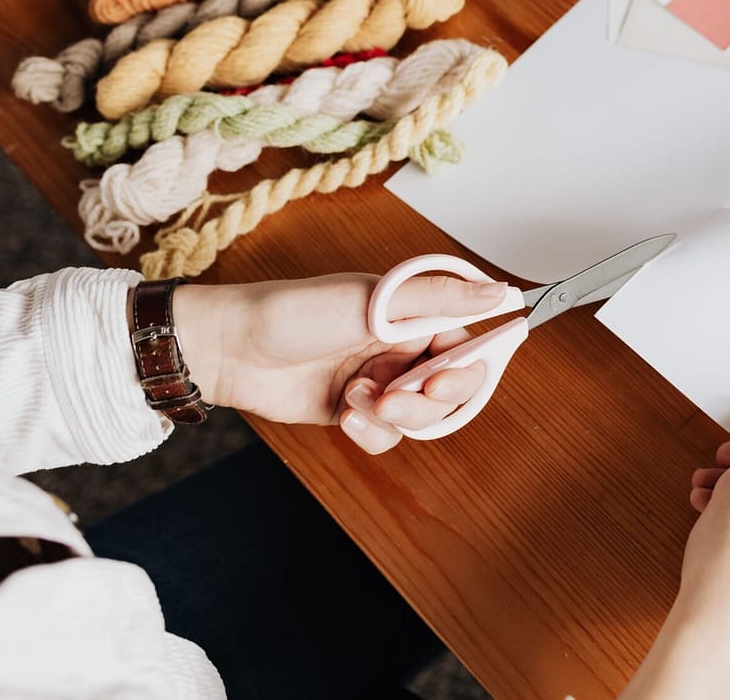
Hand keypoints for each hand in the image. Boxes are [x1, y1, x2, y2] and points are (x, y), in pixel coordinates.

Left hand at [172, 273, 501, 452]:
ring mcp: (380, 383)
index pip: (467, 347)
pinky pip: (386, 436)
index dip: (466, 369)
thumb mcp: (373, 301)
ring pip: (419, 419)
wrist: (229, 349)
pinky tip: (345, 415)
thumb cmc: (296, 312)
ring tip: (357, 400)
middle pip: (449, 390)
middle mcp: (403, 349)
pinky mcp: (356, 413)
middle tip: (396, 396)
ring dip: (393, 416)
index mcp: (414, 316)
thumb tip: (500, 292)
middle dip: (427, 401)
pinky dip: (371, 432)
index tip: (443, 378)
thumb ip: (439, 299)